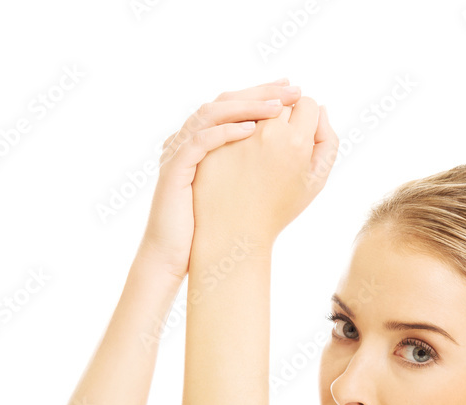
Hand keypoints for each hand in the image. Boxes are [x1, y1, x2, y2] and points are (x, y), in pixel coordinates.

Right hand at [137, 78, 302, 279]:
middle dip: (261, 92)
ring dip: (247, 107)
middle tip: (292, 88)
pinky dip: (224, 132)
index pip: (234, 106)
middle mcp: (189, 139)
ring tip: (277, 107)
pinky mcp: (174, 170)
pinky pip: (199, 141)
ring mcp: (179, 151)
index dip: (263, 94)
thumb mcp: (233, 188)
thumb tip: (284, 149)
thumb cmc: (206, 226)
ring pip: (211, 114)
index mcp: (204, 141)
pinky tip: (251, 130)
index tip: (293, 90)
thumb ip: (249, 164)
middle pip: (224, 101)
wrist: (173, 253)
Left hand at [190, 93, 338, 248]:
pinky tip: (238, 142)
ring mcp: (235, 135)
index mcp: (296, 142)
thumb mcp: (316, 180)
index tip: (303, 129)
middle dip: (284, 111)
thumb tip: (322, 110)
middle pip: (281, 101)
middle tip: (283, 132)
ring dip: (258, 114)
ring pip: (252, 106)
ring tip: (261, 136)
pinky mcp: (212, 138)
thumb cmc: (280, 207)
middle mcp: (266, 132)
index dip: (308, 115)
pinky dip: (233, 124)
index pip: (308, 103)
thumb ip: (328, 141)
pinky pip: (226, 118)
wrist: (236, 231)